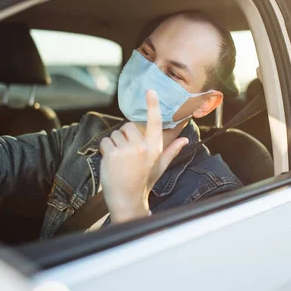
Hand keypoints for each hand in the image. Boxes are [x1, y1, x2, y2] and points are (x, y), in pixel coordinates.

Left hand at [99, 90, 188, 223]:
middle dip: (124, 137)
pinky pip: (105, 141)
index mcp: (154, 148)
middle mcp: (142, 147)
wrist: (128, 199)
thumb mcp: (160, 166)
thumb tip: (185, 140)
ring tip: (119, 160)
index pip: (154, 122)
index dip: (152, 105)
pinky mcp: (112, 154)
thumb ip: (172, 151)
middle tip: (126, 153)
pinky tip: (111, 162)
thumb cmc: (144, 182)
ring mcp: (127, 150)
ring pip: (115, 134)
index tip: (150, 91)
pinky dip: (104, 149)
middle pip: (128, 126)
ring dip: (114, 144)